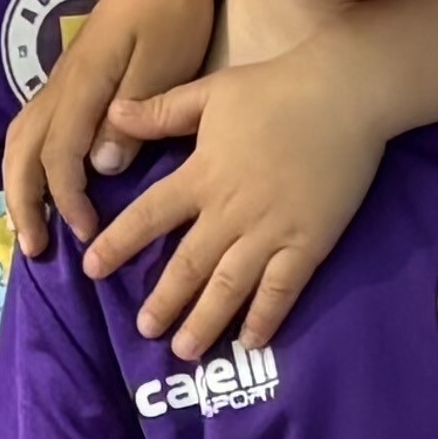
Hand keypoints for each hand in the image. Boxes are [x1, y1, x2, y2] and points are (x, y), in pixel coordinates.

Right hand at [0, 0, 226, 260]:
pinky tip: (46, 183)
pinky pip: (33, 127)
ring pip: (20, 139)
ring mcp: (61, 80)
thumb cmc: (173, 11)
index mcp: (83, 84)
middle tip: (35, 248)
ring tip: (32, 226)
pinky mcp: (72, 78)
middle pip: (22, 152)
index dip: (67, 199)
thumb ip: (135, 117)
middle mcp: (61, 85)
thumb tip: (101, 167)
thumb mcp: (164, 63)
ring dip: (20, 184)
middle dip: (24, 202)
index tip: (86, 232)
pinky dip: (29, 162)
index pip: (59, 155)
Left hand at [82, 55, 384, 359]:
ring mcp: (270, 231)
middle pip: (187, 265)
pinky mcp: (309, 242)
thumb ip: (161, 111)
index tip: (92, 269)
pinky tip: (251, 342)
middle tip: (144, 330)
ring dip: (205, 321)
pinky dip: (265, 317)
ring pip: (229, 286)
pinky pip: (282, 288)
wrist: (346, 94)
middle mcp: (230, 211)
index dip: (118, 244)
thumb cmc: (276, 88)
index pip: (149, 216)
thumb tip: (111, 113)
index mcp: (202, 175)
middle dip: (163, 301)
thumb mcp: (211, 92)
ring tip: (184, 350)